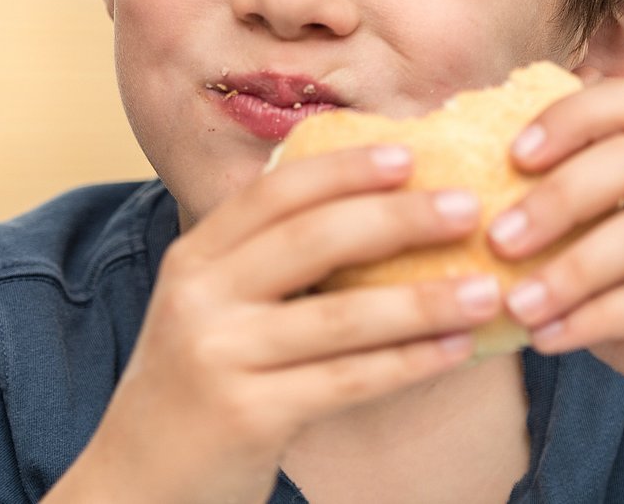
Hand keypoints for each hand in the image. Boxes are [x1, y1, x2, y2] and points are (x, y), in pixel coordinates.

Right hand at [51, 146, 502, 503]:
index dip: (345, 169)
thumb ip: (266, 265)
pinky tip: (458, 349)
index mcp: (195, 257)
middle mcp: (201, 297)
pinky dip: (410, 362)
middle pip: (314, 239)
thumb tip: (375, 213)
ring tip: (487, 288)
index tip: (410, 153)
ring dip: (424, 299)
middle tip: (468, 206)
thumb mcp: (211, 311)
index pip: (275, 192)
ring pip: (342, 316)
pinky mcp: (247, 415)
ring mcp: (221, 356)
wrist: (136, 485)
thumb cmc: (196, 388)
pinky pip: (348, 380)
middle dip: (399, 217)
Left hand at [487, 75, 623, 498]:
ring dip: (568, 269)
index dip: (568, 117)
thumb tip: (464, 215)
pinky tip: (548, 340)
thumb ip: (560, 234)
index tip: (510, 155)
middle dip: (556, 195)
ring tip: (515, 304)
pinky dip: (594, 318)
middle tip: (497, 238)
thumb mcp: (604, 269)